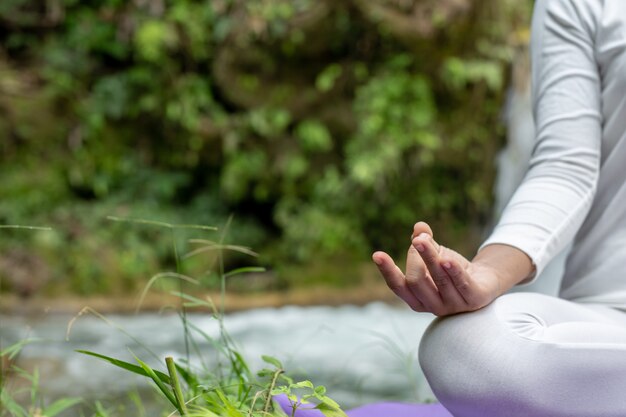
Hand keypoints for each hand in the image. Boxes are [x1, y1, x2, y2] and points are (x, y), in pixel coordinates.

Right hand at [372, 222, 502, 315]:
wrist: (485, 281)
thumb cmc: (453, 270)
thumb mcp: (436, 254)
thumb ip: (425, 243)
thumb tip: (419, 226)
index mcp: (417, 299)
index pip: (398, 287)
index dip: (387, 271)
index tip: (377, 254)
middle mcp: (433, 306)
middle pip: (416, 281)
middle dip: (415, 257)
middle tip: (419, 240)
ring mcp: (454, 305)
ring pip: (439, 280)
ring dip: (429, 257)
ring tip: (422, 238)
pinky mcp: (474, 300)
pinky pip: (461, 284)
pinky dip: (453, 271)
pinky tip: (447, 259)